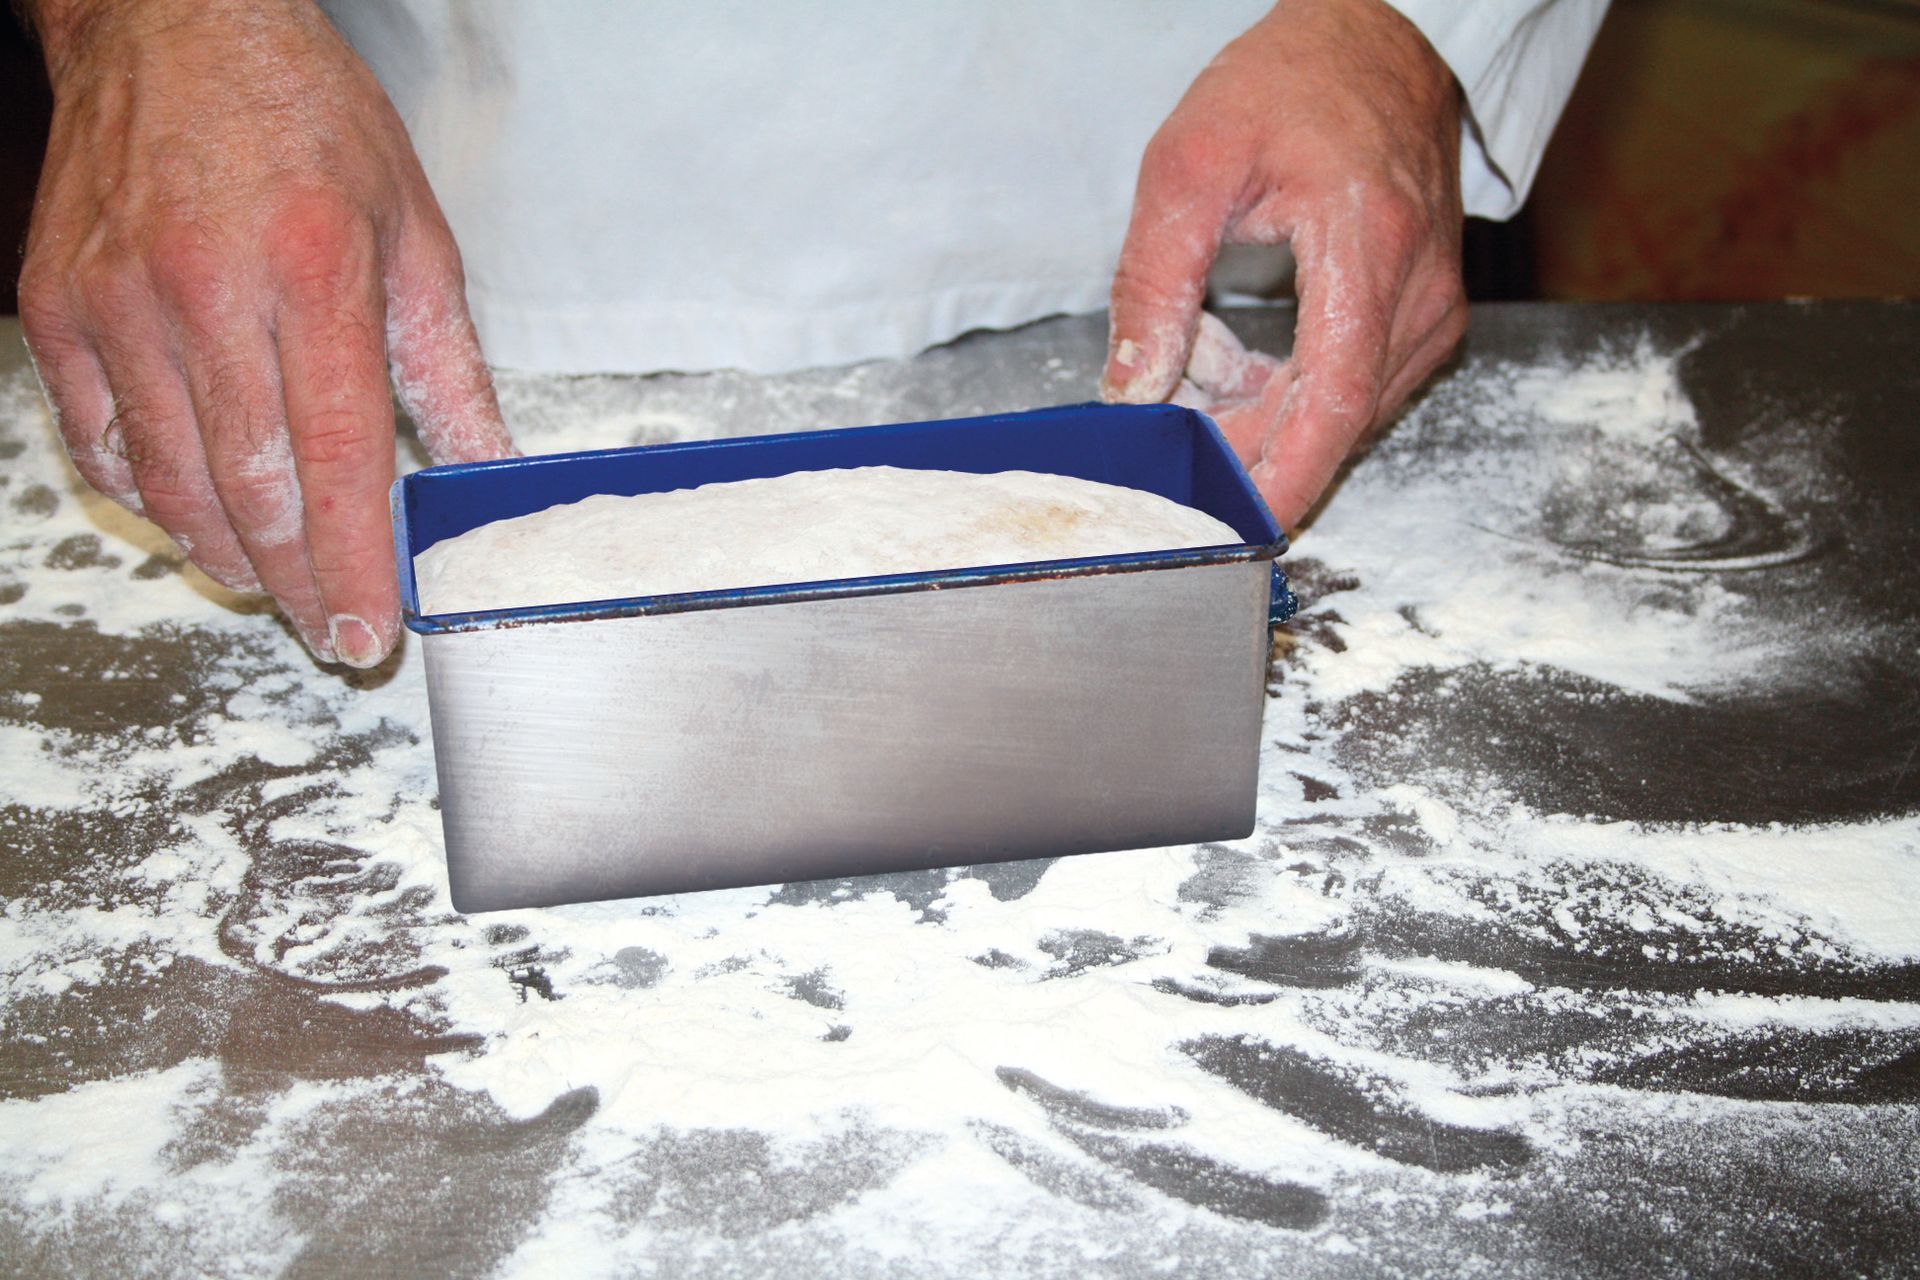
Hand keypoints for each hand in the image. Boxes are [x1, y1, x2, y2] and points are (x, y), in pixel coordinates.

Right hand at [18, 0, 514, 665]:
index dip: (353, 562)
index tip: (371, 628)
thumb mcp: (415, 234)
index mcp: (316, 271)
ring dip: (226, 553)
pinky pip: (97, 441)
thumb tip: (486, 471)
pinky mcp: (57, 303)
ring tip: (274, 583)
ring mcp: (118, 299)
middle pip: (250, 489)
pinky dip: (149, 497)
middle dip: (297, 583)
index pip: (336, 457)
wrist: (174, 29)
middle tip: (330, 629)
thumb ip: (450, 368)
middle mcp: (206, 288)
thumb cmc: (308, 123)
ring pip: (169, 481)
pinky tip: (195, 514)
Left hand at [1100, 0, 1466, 529]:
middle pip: (1335, 418)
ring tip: (1199, 365)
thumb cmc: (1289, 84)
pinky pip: (1355, 382)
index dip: (1285, 476)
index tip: (1240, 525)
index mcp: (1367, 248)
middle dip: (1249, 447)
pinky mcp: (1424, 312)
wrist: (1374, 38)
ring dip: (1263, 413)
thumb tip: (1134, 388)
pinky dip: (1291, 389)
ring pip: (1344, 408)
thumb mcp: (1190, 164)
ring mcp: (1432, 306)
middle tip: (1172, 442)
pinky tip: (1238, 360)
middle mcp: (1419, 290)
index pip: (1333, 401)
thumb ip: (1155, 281)